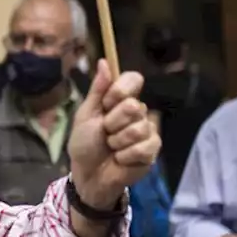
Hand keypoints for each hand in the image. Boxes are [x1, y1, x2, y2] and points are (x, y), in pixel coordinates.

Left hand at [67, 59, 160, 210]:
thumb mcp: (86, 115)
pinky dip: (125, 155)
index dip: (121, 91)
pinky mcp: (152, 150)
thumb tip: (104, 62)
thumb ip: (97, 91)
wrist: (88, 174)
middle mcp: (137, 112)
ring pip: (138, 128)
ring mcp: (147, 131)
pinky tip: (120, 159)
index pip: (133, 79)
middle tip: (105, 133)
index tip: (107, 104)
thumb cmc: (85, 144)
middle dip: (113, 123)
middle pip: (134, 105)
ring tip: (111, 148)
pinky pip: (144, 147)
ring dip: (117, 142)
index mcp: (120, 100)